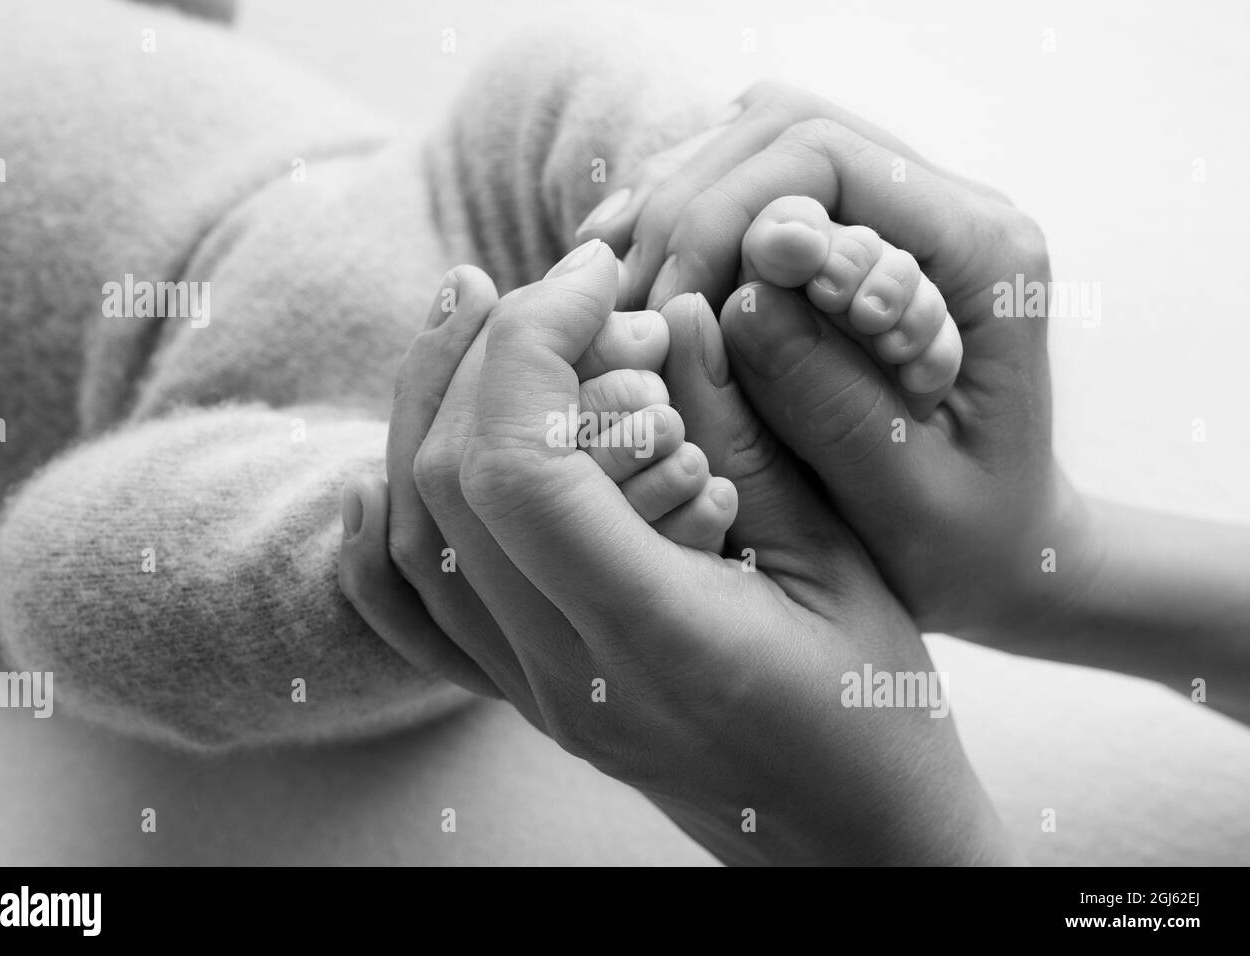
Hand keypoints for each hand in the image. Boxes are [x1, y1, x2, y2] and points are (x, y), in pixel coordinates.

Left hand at [340, 242, 1014, 864]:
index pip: (525, 467)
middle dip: (482, 355)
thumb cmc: (877, 712)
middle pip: (449, 488)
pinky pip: (410, 618)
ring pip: (410, 541)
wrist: (851, 843)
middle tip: (541, 281)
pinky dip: (379, 531)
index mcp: (659, 637)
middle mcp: (568, 675)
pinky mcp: (527, 698)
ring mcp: (533, 695)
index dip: (536, 344)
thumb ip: (751, 437)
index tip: (594, 274)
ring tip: (472, 323)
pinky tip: (385, 467)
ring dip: (425, 415)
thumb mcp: (841, 561)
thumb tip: (676, 316)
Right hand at [577, 81, 1076, 639]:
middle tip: (630, 308)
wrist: (1005, 551)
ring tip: (614, 292)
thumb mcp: (908, 498)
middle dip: (688, 209)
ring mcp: (899, 216)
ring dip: (672, 210)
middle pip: (786, 130)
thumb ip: (832, 401)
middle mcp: (949, 211)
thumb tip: (739, 300)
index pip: (830, 159)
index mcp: (986, 256)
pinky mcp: (852, 239)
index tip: (668, 311)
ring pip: (757, 144)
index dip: (726, 216)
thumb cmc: (967, 544)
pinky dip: (679, 225)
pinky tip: (631, 277)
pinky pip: (750, 189)